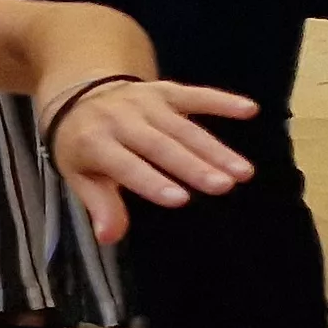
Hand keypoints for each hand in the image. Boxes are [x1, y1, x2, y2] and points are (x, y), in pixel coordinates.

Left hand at [46, 78, 258, 243]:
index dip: (151, 181)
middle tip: (223, 187)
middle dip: (192, 166)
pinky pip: (195, 95)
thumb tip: (108, 236)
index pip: (125, 164)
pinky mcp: (165, 90)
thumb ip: (100, 204)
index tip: (181, 199)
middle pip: (160, 145)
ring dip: (215, 148)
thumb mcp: (80, 176)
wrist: (78, 97)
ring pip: (183, 127)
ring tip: (242, 172)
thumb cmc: (84, 147)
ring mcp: (145, 102)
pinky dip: (222, 101)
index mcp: (93, 142)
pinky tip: (249, 110)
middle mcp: (120, 119)